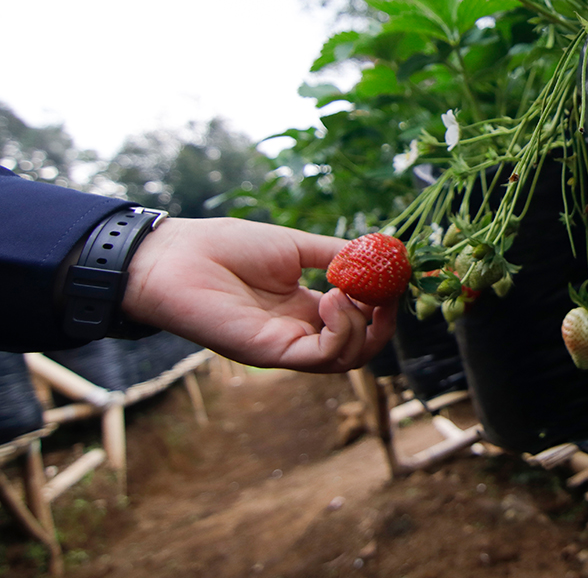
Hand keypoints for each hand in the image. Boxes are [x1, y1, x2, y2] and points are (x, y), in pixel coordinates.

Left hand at [122, 217, 396, 372]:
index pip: (358, 320)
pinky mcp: (271, 354)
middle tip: (386, 294)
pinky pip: (323, 357)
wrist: (175, 257)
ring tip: (346, 292)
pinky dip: (341, 331)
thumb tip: (379, 256)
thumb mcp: (294, 246)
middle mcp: (299, 333)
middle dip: (383, 323)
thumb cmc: (224, 247)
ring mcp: (286, 347)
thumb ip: (335, 255)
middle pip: (359, 348)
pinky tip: (331, 299)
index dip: (382, 303)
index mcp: (305, 309)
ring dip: (362, 325)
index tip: (395, 277)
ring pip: (347, 358)